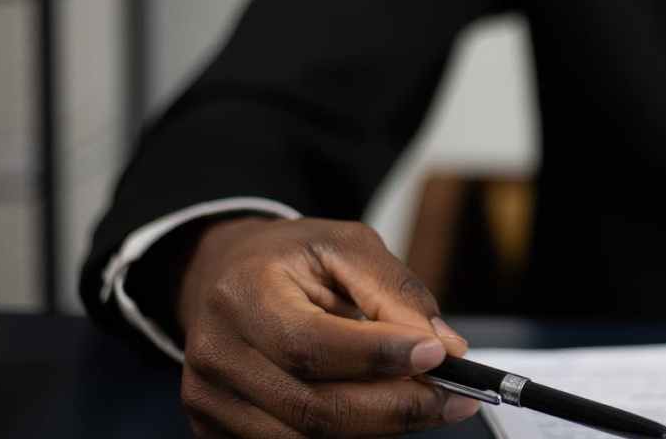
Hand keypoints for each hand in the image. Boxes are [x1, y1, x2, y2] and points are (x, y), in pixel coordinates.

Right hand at [174, 216, 478, 437]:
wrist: (224, 274)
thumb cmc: (285, 259)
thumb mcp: (346, 246)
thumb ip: (396, 292)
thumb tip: (445, 347)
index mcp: (243, 295)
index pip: (310, 344)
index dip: (378, 358)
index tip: (438, 356)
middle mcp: (218, 353)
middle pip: (313, 408)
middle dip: (396, 407)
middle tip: (453, 397)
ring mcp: (211, 399)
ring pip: (308, 437)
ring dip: (379, 426)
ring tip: (422, 399)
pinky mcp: (217, 429)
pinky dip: (350, 433)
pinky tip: (379, 407)